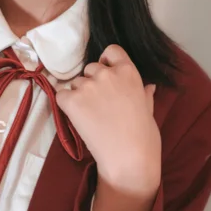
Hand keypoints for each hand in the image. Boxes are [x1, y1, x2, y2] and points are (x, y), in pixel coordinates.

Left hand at [55, 45, 160, 197]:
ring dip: (79, 95)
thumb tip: (149, 86)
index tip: (106, 74)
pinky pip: (61, 95)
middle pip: (90, 68)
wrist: (129, 158)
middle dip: (92, 82)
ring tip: (90, 115)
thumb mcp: (149, 110)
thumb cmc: (144, 137)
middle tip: (98, 103)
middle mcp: (107, 74)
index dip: (106, 62)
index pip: (111, 51)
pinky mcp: (72, 101)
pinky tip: (76, 117)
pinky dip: (65, 104)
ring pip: (76, 83)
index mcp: (129, 72)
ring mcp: (88, 86)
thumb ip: (144, 94)